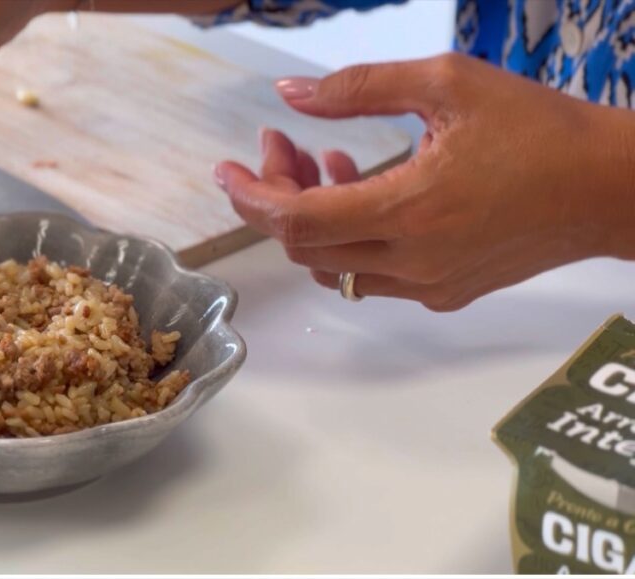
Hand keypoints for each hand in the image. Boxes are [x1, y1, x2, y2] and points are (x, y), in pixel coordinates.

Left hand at [215, 53, 634, 310]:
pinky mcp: (443, 294)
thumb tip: (289, 95)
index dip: (250, 195)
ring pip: (332, 266)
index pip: (296, 220)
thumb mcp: (447, 84)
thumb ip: (359, 88)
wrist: (607, 188)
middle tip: (281, 145)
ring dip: (312, 217)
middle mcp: (412, 262)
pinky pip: (368, 277)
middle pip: (305, 245)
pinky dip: (347, 238)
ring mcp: (427, 285)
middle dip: (277, 194)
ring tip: (327, 161)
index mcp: (410, 211)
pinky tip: (365, 191)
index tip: (227, 168)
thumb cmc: (538, 128)